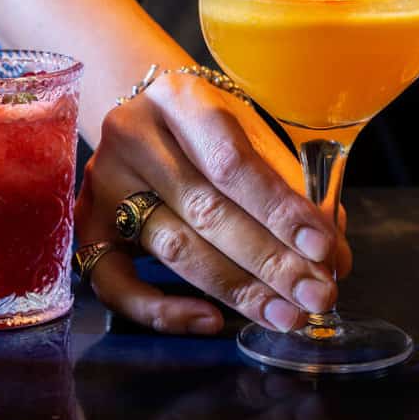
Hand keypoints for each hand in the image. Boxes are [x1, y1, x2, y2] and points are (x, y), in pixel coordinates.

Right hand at [77, 71, 351, 334]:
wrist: (144, 116)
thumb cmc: (209, 129)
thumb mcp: (252, 135)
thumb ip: (291, 189)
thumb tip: (330, 255)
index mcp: (178, 99)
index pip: (231, 164)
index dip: (279, 210)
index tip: (323, 248)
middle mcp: (131, 136)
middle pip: (206, 210)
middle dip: (270, 260)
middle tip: (317, 293)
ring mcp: (103, 182)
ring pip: (174, 248)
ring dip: (237, 289)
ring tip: (285, 313)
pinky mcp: (88, 224)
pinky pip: (115, 282)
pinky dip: (161, 310)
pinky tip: (210, 320)